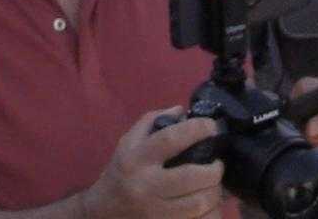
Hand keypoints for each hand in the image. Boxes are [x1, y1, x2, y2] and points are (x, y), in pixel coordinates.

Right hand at [78, 109, 224, 218]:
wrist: (101, 214)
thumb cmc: (120, 173)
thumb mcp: (127, 143)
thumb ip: (152, 121)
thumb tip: (181, 110)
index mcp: (136, 160)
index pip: (170, 139)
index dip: (197, 129)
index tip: (212, 127)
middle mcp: (145, 186)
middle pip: (191, 177)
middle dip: (214, 169)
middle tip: (217, 164)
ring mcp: (154, 212)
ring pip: (198, 203)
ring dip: (214, 193)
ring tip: (213, 185)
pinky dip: (209, 213)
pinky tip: (208, 205)